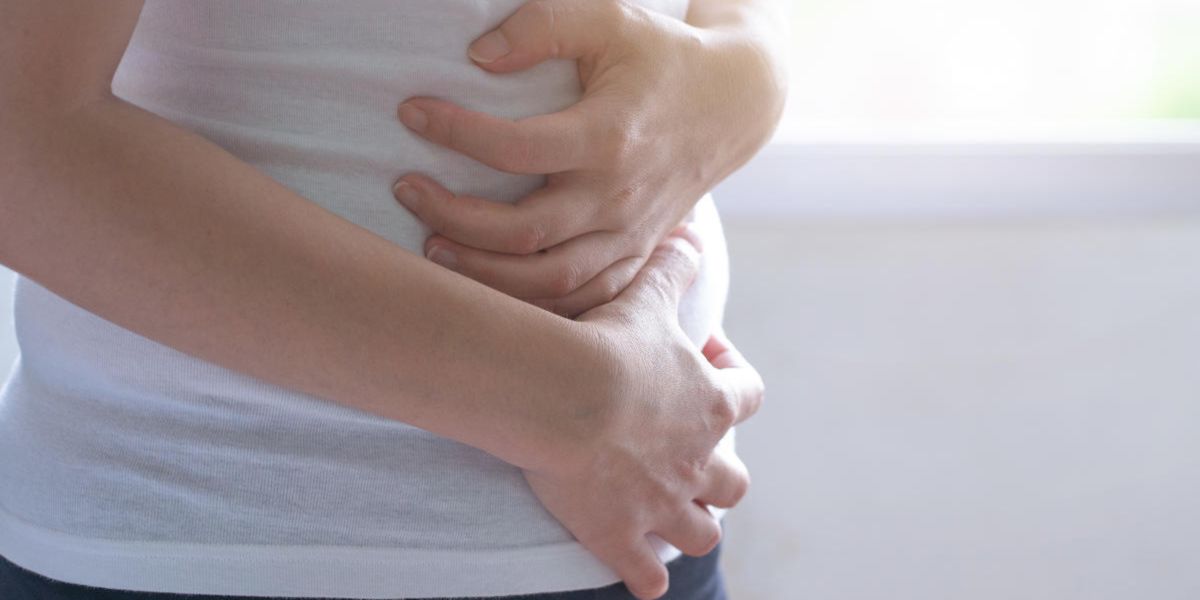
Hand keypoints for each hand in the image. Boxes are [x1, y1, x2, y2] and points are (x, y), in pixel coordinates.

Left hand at [392, 0, 786, 316]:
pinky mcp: (633, 254)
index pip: (515, 149)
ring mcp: (627, 234)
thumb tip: (477, 56)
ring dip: (481, 273)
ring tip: (432, 246)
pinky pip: (579, 299)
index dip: (454, 132)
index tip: (411, 112)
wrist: (732, 105)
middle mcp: (618, 196)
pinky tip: (486, 287)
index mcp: (609, 137)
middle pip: (521, 232)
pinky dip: (530, 305)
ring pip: (546, 280)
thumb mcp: (609, 19)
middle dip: (451, 218)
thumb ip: (544, 24)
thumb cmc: (660, 57)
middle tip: (405, 190)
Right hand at [523, 229, 764, 598]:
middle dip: (719, 472)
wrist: (565, 397)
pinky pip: (646, 576)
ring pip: (702, 532)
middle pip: (733, 481)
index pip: (748, 395)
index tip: (701, 365)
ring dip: (690, 525)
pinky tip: (637, 572)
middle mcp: (699, 460)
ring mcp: (664, 504)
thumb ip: (674, 264)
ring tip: (665, 513)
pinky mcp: (622, 535)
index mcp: (711, 404)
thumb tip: (690, 233)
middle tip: (685, 455)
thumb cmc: (606, 344)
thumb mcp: (647, 295)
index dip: (732, 381)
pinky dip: (644, 576)